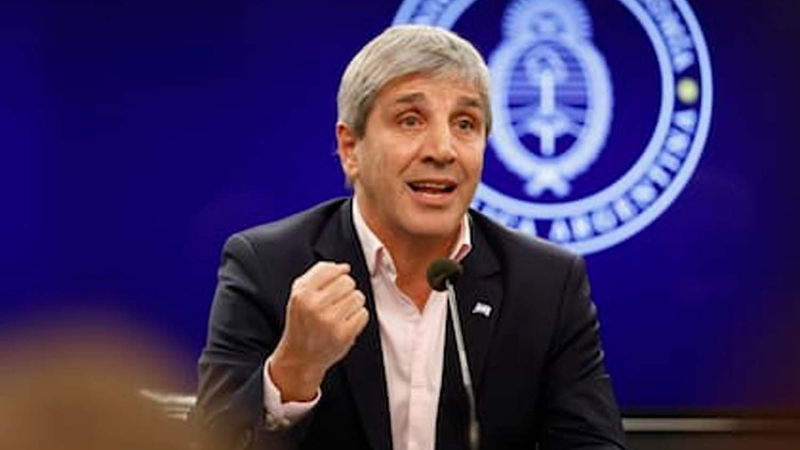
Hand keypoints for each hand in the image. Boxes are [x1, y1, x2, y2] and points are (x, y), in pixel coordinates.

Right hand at [269, 261, 368, 401]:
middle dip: (346, 290)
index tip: (336, 283)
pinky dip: (358, 317)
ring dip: (353, 304)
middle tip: (337, 302)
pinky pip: (363, 313)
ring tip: (341, 313)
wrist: (300, 357)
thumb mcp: (299, 295)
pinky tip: (346, 323)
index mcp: (302, 294)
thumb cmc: (302, 322)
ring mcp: (330, 321)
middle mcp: (314, 306)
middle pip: (347, 282)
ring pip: (358, 296)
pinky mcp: (344, 334)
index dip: (338, 274)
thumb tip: (344, 267)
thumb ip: (317, 275)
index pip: (330, 269)